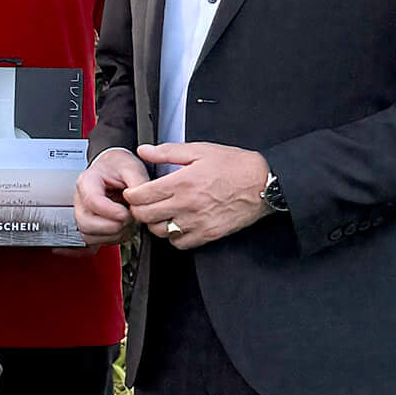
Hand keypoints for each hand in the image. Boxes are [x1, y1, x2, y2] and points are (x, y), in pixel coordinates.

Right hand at [74, 147, 149, 246]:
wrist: (115, 170)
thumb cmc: (120, 168)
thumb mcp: (133, 168)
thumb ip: (138, 183)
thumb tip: (140, 202)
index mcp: (87, 182)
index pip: (92, 201)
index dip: (111, 211)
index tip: (127, 213)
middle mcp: (80, 200)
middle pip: (85, 222)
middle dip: (111, 226)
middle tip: (129, 219)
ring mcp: (82, 214)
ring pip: (88, 235)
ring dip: (112, 235)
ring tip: (128, 224)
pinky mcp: (88, 226)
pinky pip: (93, 241)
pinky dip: (110, 239)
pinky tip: (122, 229)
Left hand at [124, 143, 271, 248]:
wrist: (264, 184)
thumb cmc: (234, 165)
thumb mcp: (200, 150)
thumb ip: (167, 152)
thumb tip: (144, 151)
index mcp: (182, 182)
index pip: (141, 196)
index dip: (131, 195)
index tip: (133, 193)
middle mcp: (187, 205)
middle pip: (146, 216)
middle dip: (138, 210)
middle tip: (142, 204)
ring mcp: (197, 222)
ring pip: (160, 232)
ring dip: (155, 224)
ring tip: (160, 213)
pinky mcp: (208, 235)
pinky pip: (180, 243)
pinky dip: (174, 236)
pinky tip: (177, 224)